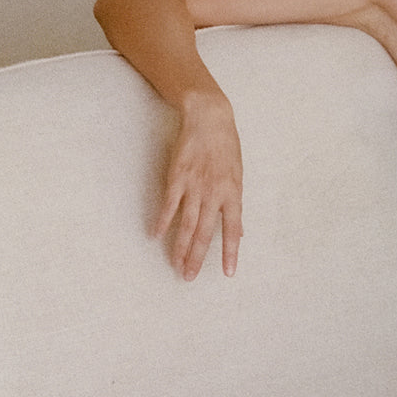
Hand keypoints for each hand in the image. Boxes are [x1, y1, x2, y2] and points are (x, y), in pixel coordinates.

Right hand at [154, 93, 242, 279]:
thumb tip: (240, 232)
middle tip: (189, 277)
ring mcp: (194, 186)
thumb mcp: (238, 177)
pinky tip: (156, 236)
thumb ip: (235, 206)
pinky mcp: (176, 177)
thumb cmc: (226, 148)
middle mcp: (214, 193)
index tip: (228, 273)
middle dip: (197, 257)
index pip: (233, 230)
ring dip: (180, 247)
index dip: (230, 252)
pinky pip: (168, 205)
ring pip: (186, 224)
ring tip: (175, 266)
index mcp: (233, 194)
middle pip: (205, 233)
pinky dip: (161, 221)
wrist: (209, 119)